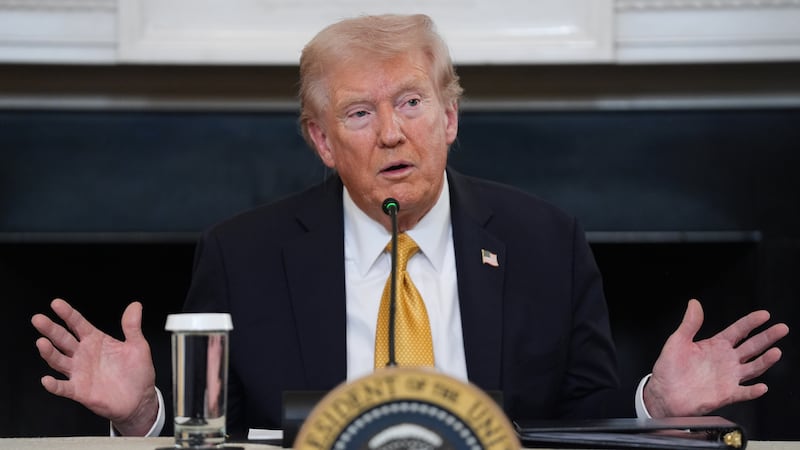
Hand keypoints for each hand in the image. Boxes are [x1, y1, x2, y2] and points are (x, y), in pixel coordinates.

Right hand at [31, 298, 158, 435]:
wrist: (139, 399)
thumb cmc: (137, 372)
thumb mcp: (138, 346)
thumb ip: (132, 326)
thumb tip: (136, 306)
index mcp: (96, 340)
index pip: (78, 324)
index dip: (67, 314)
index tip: (56, 303)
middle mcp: (83, 354)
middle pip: (63, 339)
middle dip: (51, 329)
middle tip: (38, 319)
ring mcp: (79, 372)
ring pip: (59, 360)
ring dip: (49, 352)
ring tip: (42, 342)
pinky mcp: (79, 390)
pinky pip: (63, 387)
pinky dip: (54, 385)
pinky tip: (47, 380)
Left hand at [643, 299, 788, 417]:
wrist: (663, 393)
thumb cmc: (669, 368)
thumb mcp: (677, 341)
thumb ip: (689, 323)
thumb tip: (694, 303)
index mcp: (716, 345)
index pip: (738, 330)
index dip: (751, 322)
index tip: (764, 314)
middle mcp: (726, 360)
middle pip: (752, 346)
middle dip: (767, 337)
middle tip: (781, 328)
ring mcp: (728, 377)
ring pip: (753, 367)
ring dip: (765, 361)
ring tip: (776, 352)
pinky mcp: (726, 394)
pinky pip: (743, 393)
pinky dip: (753, 391)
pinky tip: (761, 387)